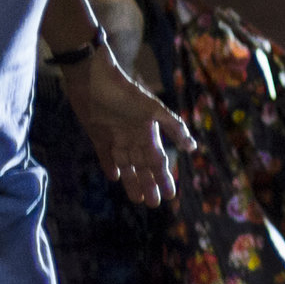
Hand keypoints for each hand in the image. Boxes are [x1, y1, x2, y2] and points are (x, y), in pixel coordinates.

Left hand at [75, 49, 189, 206]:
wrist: (92, 79)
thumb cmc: (125, 92)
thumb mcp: (153, 110)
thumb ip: (173, 126)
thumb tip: (192, 147)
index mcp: (148, 132)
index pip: (158, 161)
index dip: (164, 178)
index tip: (171, 195)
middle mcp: (133, 137)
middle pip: (143, 167)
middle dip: (150, 184)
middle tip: (155, 204)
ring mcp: (115, 137)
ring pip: (126, 165)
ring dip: (132, 182)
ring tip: (138, 200)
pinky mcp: (98, 136)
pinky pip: (105, 156)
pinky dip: (110, 167)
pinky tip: (114, 178)